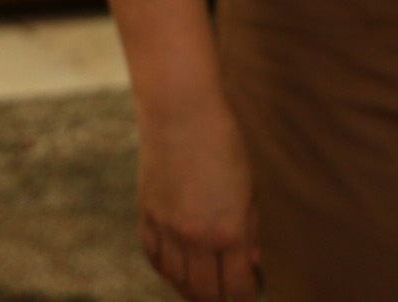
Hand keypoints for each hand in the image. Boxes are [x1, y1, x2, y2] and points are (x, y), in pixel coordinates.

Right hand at [136, 97, 259, 301]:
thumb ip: (249, 231)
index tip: (249, 299)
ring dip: (190, 292)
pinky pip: (152, 255)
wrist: (179, 114)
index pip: (238, 286)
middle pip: (205, 291)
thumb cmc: (222, 146)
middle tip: (225, 300)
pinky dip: (164, 270)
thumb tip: (250, 263)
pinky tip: (174, 272)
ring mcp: (167, 227)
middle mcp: (196, 237)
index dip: (245, 299)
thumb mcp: (248, 191)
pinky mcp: (147, 213)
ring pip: (176, 278)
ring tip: (200, 294)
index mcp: (229, 232)